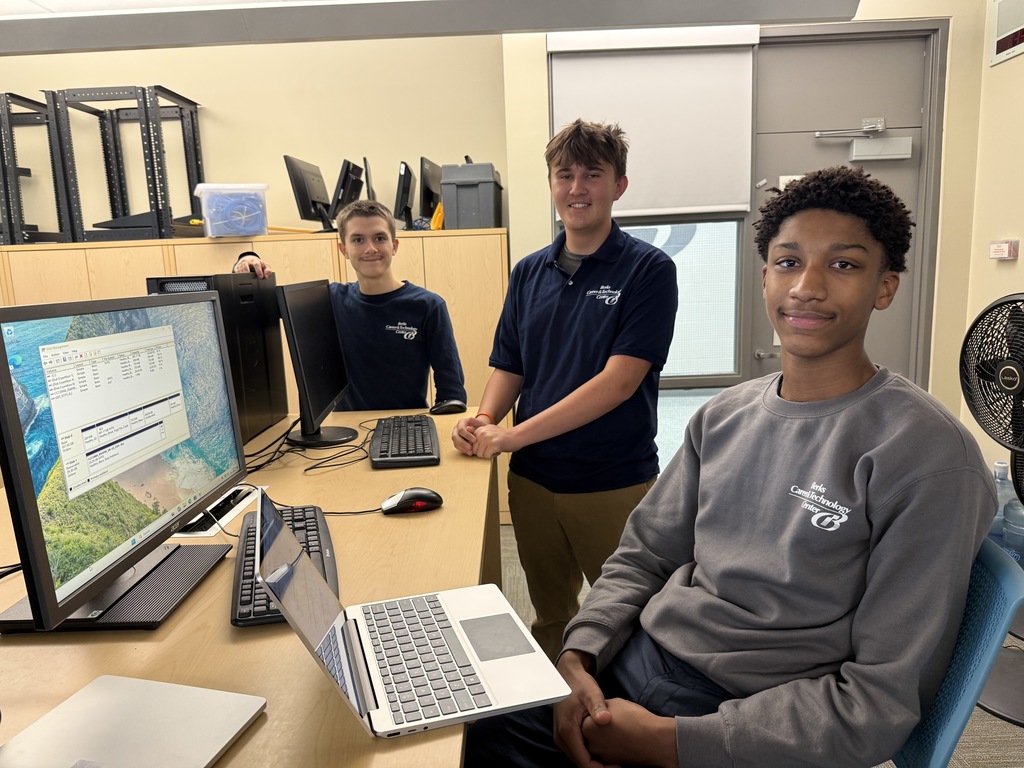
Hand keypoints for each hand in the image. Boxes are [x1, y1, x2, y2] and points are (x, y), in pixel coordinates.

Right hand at [233, 254, 271, 278]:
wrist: (249, 259)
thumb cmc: (258, 264)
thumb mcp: (265, 266)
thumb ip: (267, 271)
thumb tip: (267, 277)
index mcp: (255, 261)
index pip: (257, 265)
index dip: (259, 271)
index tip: (261, 277)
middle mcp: (247, 262)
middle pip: (245, 265)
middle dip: (246, 270)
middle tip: (249, 276)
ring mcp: (241, 264)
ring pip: (240, 268)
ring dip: (241, 273)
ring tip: (244, 279)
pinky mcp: (237, 267)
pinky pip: (236, 271)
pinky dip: (237, 275)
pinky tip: (240, 279)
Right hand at [451, 416, 487, 456]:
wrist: (478, 427)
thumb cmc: (480, 425)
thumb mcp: (480, 423)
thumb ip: (477, 426)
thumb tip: (472, 430)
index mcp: (461, 422)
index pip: (461, 429)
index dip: (467, 435)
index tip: (475, 440)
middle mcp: (456, 428)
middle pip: (455, 436)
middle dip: (463, 443)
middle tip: (470, 447)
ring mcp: (455, 435)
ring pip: (455, 442)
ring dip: (462, 448)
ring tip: (470, 452)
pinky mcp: (456, 441)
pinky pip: (457, 446)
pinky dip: (463, 450)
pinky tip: (469, 453)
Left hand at [470, 424, 521, 458]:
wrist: (515, 436)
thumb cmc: (502, 435)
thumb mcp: (489, 427)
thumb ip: (478, 426)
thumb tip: (467, 426)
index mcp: (479, 430)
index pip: (471, 445)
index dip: (480, 448)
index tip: (487, 443)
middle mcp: (482, 433)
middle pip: (475, 451)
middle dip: (483, 452)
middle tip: (492, 446)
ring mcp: (487, 438)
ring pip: (480, 454)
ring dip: (488, 454)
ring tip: (495, 447)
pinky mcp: (493, 445)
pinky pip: (487, 456)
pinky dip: (493, 455)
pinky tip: (497, 450)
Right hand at [553, 651, 612, 767]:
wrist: (568, 677)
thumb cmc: (580, 684)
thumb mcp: (591, 693)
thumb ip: (598, 707)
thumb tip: (605, 719)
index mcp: (567, 730)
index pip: (583, 762)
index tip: (618, 767)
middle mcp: (561, 737)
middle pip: (580, 763)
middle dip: (599, 767)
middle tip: (620, 765)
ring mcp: (562, 737)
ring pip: (579, 759)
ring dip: (595, 763)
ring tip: (615, 761)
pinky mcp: (566, 736)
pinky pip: (578, 752)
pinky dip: (591, 756)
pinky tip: (606, 753)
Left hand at [581, 698, 676, 767]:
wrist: (655, 740)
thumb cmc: (635, 719)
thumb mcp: (614, 703)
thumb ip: (600, 708)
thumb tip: (598, 711)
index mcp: (587, 727)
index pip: (583, 718)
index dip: (594, 712)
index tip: (603, 711)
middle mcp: (590, 744)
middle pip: (588, 733)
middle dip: (596, 726)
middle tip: (611, 720)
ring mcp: (601, 755)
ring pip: (597, 743)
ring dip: (603, 737)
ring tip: (617, 729)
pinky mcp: (612, 763)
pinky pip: (607, 752)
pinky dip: (611, 745)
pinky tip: (622, 738)